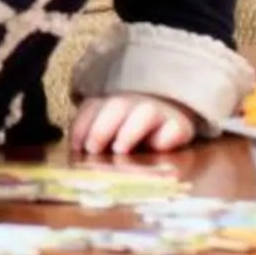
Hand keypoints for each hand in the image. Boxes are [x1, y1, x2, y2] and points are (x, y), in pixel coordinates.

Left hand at [70, 92, 199, 157]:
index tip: (76, 146)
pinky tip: (155, 149)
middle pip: (116, 107)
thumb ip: (91, 136)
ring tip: (120, 149)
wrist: (171, 118)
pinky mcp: (179, 127)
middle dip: (101, 128)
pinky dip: (165, 139)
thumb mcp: (107, 131)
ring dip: (130, 131)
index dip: (82, 126)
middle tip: (93, 149)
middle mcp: (134, 103)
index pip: (92, 108)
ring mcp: (159, 113)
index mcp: (111, 102)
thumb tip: (78, 152)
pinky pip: (174, 129)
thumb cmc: (130, 130)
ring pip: (146, 113)